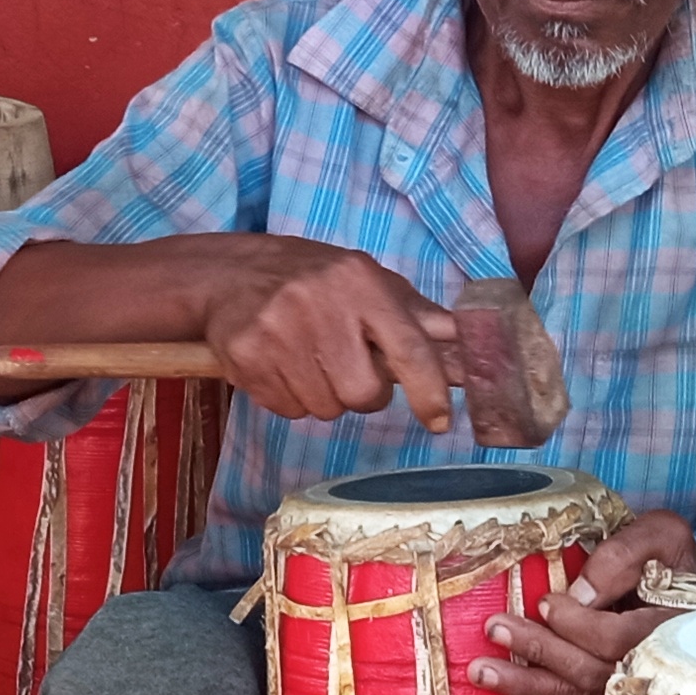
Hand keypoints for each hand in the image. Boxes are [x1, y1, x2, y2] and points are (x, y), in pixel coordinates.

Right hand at [195, 240, 465, 430]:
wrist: (229, 274)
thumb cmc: (311, 281)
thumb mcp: (365, 281)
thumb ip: (414, 316)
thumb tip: (466, 345)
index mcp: (359, 282)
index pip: (409, 347)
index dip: (430, 390)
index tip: (439, 420)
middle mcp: (320, 303)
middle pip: (364, 393)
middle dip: (361, 394)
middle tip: (346, 370)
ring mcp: (278, 331)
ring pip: (325, 408)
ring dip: (323, 396)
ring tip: (307, 361)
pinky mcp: (245, 356)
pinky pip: (287, 409)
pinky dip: (289, 398)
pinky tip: (281, 365)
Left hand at [463, 510, 695, 694]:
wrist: (695, 605)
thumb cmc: (671, 565)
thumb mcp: (661, 538)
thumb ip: (625, 555)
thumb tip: (581, 592)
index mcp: (670, 628)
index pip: (617, 638)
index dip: (577, 623)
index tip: (545, 603)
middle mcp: (655, 672)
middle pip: (590, 673)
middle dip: (538, 649)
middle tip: (494, 628)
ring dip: (527, 689)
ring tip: (483, 672)